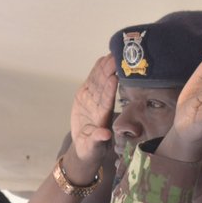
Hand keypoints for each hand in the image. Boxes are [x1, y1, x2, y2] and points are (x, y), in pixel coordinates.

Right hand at [68, 53, 117, 170]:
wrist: (84, 146)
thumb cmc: (92, 148)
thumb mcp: (94, 147)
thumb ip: (98, 139)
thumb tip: (105, 134)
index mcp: (103, 116)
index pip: (107, 100)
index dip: (111, 88)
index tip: (115, 76)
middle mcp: (100, 105)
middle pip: (105, 86)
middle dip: (110, 71)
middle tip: (117, 57)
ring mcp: (93, 99)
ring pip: (99, 80)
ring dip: (104, 67)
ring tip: (110, 54)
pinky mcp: (84, 96)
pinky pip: (91, 82)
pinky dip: (96, 71)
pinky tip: (102, 59)